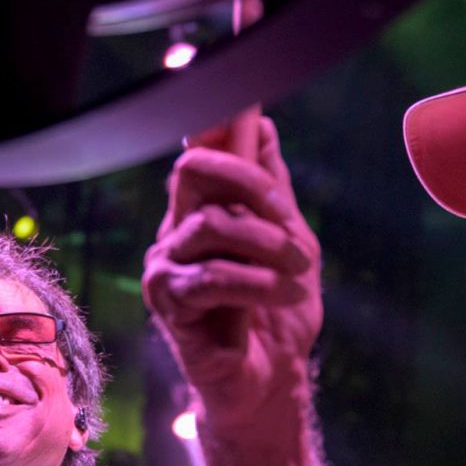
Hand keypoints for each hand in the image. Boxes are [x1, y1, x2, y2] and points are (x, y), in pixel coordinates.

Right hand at [142, 118, 321, 427]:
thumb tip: (262, 126)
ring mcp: (165, 266)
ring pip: (213, 223)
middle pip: (194, 168)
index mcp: (202, 211)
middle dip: (250, 182)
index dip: (216, 118)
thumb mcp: (291, 243)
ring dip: (270, 245)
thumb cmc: (277, 314)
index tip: (243, 83)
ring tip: (300, 271)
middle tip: (289, 218)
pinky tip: (282, 294)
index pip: (200, 149)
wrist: (271, 381)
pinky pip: (213, 276)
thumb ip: (274, 192)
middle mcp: (176, 231)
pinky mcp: (168, 304)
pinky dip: (258, 282)